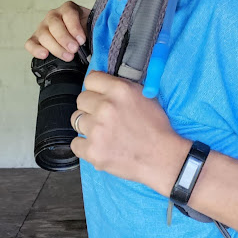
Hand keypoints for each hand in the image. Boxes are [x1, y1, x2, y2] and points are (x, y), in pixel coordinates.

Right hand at [25, 1, 90, 60]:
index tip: (82, 40)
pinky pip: (30, 43)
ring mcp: (43, 27)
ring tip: (68, 56)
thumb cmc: (86, 31)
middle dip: (65, 38)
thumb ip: (93, 30)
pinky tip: (44, 55)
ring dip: (55, 47)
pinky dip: (35, 49)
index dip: (74, 27)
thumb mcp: (92, 27)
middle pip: (54, 24)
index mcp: (69, 9)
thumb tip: (97, 40)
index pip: (69, 13)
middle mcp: (54, 16)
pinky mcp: (36, 38)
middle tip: (74, 50)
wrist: (79, 39)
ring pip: (43, 34)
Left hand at [70, 71, 189, 193]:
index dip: (95, 88)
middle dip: (91, 107)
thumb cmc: (156, 128)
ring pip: (76, 120)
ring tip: (104, 133)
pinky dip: (85, 146)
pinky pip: (75, 143)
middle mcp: (106, 107)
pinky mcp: (92, 150)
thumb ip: (121, 88)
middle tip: (105, 118)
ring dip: (88, 126)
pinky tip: (100, 146)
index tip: (99, 96)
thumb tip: (103, 85)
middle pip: (81, 99)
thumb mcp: (145, 97)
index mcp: (120, 90)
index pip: (91, 79)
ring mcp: (97, 129)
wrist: (162, 157)